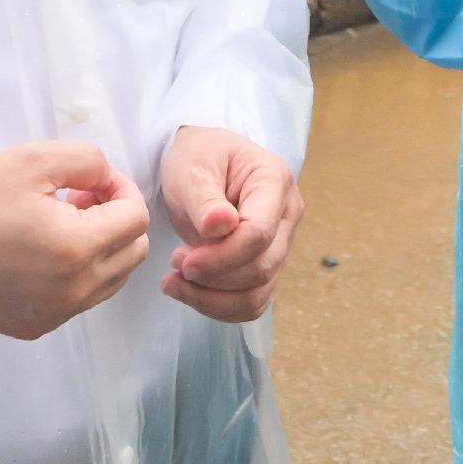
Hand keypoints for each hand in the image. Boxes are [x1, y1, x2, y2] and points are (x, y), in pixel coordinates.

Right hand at [0, 141, 150, 340]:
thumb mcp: (31, 160)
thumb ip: (86, 160)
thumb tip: (108, 178)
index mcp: (79, 247)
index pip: (136, 218)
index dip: (122, 190)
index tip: (92, 182)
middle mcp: (76, 289)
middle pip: (133, 252)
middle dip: (117, 219)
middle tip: (78, 200)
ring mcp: (58, 313)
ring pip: (113, 279)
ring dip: (102, 248)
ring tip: (62, 225)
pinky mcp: (39, 326)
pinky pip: (82, 299)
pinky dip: (80, 274)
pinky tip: (45, 254)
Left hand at [157, 126, 302, 322]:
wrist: (200, 160)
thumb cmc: (198, 156)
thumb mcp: (192, 168)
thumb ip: (205, 199)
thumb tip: (221, 227)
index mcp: (275, 182)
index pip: (259, 234)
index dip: (221, 256)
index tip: (181, 260)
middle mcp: (287, 214)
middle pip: (262, 267)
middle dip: (214, 277)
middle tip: (175, 266)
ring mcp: (281, 242)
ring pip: (259, 292)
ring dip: (213, 299)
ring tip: (175, 283)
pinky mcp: (267, 264)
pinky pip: (252, 302)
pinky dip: (220, 306)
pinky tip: (190, 293)